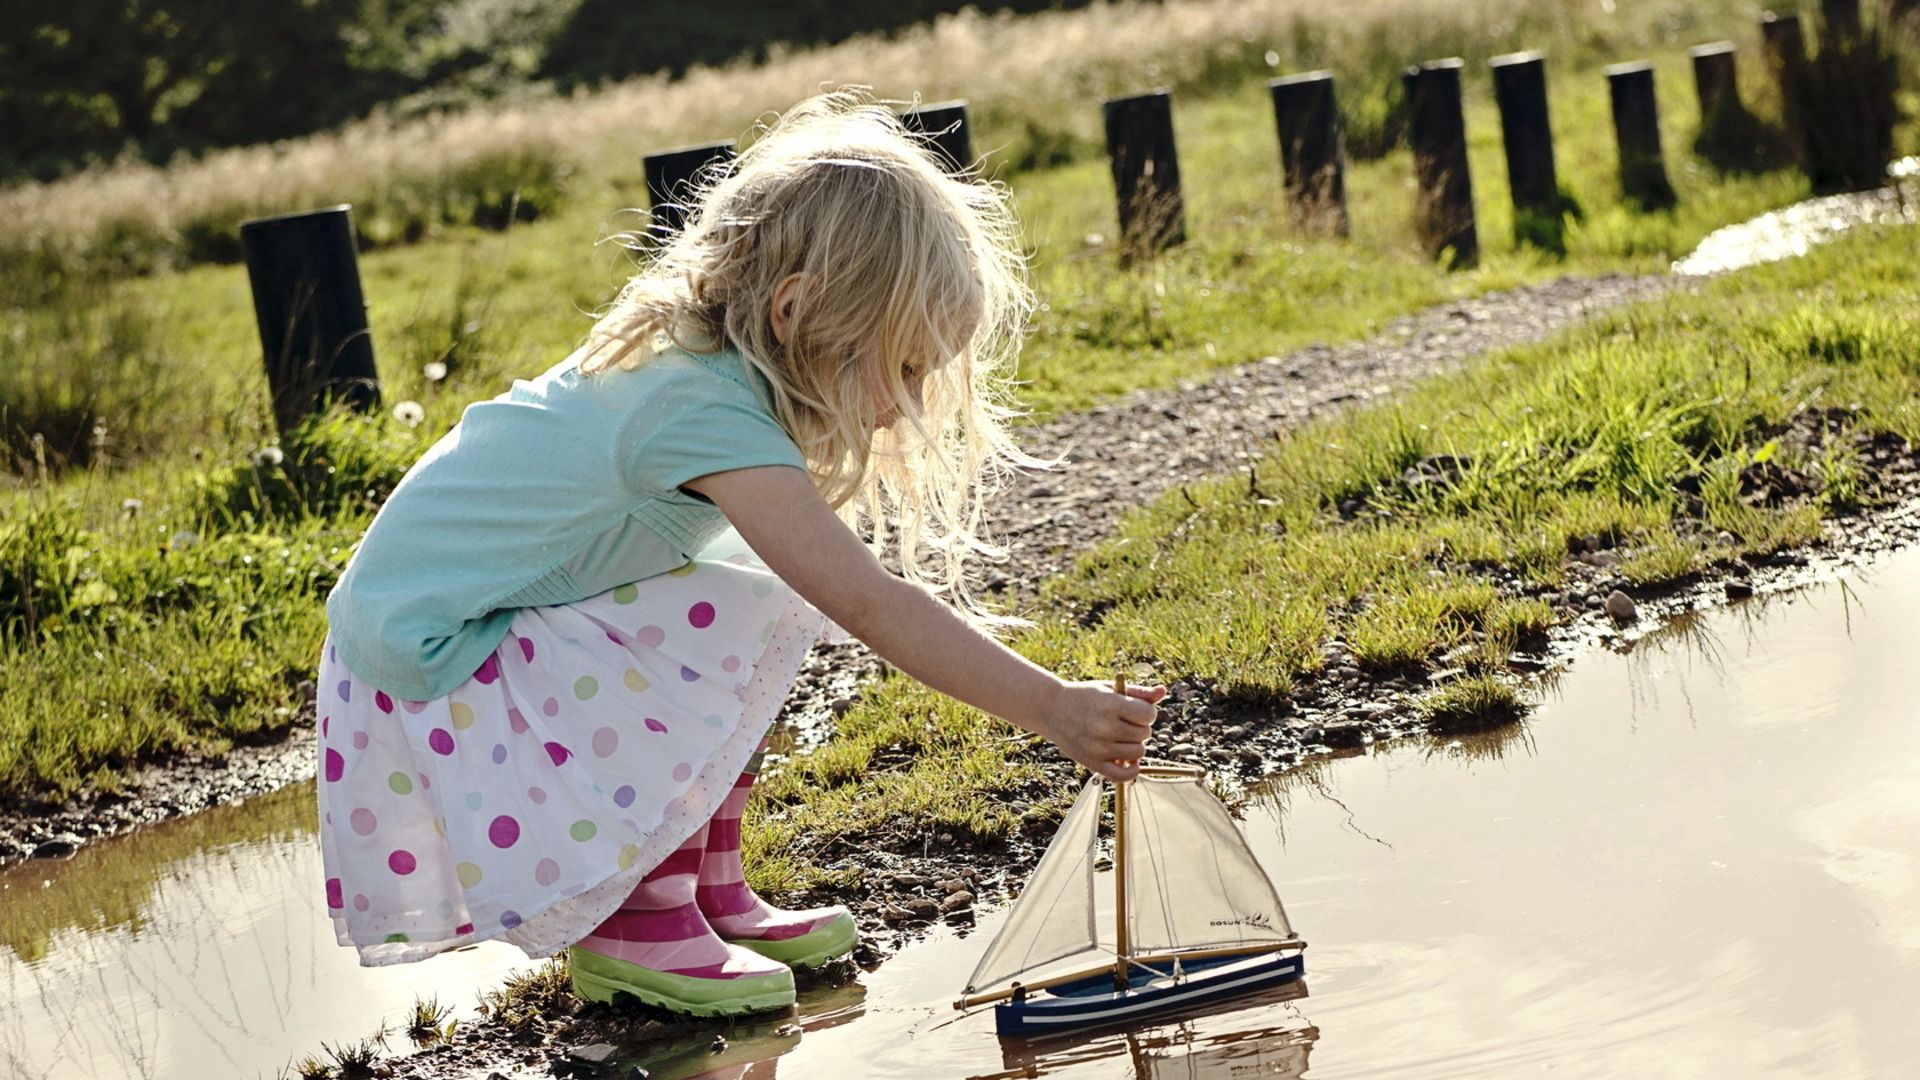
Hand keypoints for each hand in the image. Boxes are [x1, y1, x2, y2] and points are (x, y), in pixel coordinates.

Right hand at [1032, 680, 1167, 781]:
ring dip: (1135, 745)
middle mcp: (1104, 727)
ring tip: (1121, 737)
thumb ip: (1138, 692)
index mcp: (1110, 704)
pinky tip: (1129, 760)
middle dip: (1139, 727)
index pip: (1149, 714)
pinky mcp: (1092, 763)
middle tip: (1123, 722)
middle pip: (1145, 734)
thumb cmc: (1085, 697)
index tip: (1135, 710)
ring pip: (1138, 753)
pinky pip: (1123, 775)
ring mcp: (1098, 747)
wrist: (1051, 709)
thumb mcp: (1110, 689)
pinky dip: (1132, 770)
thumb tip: (1162, 691)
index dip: (1146, 712)